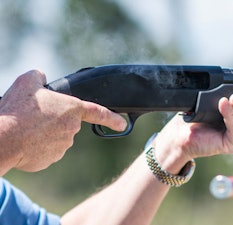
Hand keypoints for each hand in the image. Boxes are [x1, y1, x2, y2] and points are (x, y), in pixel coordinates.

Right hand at [0, 70, 126, 172]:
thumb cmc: (17, 109)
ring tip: (25, 128)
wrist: (3, 138)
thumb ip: (39, 77)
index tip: (123, 124)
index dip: (113, 118)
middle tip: (33, 117)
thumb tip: (41, 78)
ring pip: (55, 137)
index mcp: (72, 109)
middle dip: (53, 121)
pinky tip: (24, 141)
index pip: (99, 113)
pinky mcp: (50, 159)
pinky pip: (45, 151)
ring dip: (43, 134)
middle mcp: (72, 129)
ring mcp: (62, 147)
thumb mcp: (28, 82)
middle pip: (66, 123)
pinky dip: (36, 146)